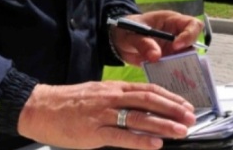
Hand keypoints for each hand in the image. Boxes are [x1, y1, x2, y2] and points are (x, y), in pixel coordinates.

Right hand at [17, 81, 196, 148]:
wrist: (41, 107)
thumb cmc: (69, 102)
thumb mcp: (98, 94)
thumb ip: (119, 99)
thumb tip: (142, 107)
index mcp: (113, 88)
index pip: (148, 90)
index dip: (170, 98)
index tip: (186, 105)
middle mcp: (111, 98)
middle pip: (149, 101)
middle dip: (173, 109)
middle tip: (191, 117)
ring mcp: (102, 114)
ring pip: (138, 117)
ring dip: (163, 125)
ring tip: (180, 131)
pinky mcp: (93, 132)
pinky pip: (120, 136)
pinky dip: (139, 141)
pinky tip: (155, 144)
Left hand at [111, 11, 204, 66]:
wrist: (118, 42)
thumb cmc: (127, 30)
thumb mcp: (131, 34)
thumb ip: (143, 43)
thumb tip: (156, 56)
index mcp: (171, 21)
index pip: (192, 24)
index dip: (189, 34)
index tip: (176, 46)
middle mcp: (177, 35)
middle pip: (194, 43)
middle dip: (188, 54)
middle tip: (175, 62)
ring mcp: (174, 50)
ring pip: (187, 58)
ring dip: (182, 67)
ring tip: (173, 75)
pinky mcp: (168, 61)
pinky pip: (176, 68)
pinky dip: (174, 75)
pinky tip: (168, 81)